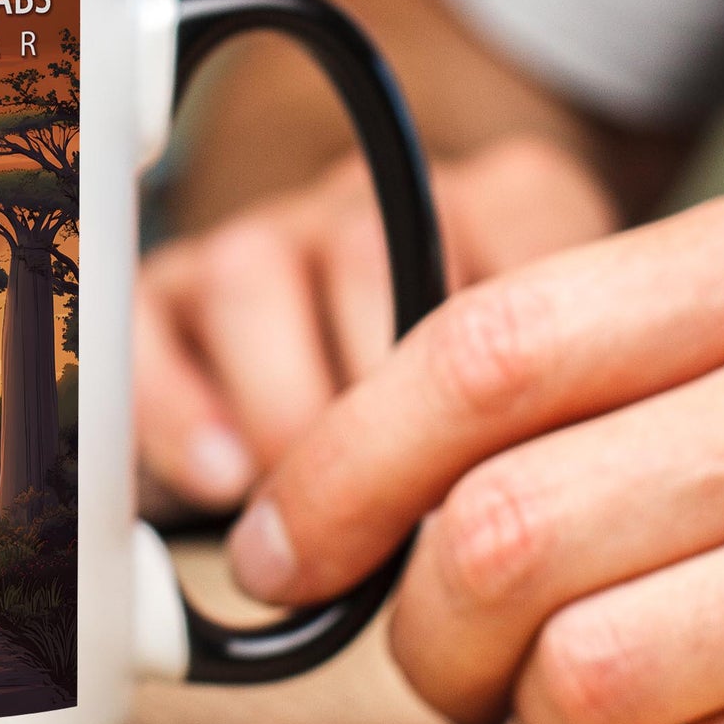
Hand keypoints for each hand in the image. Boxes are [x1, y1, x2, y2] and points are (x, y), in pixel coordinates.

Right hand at [136, 133, 618, 512]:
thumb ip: (574, 427)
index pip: (515, 249)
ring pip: (249, 274)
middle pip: (364, 255)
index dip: (501, 383)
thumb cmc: (511, 414)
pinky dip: (175, 407)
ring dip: (282, 410)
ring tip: (315, 513)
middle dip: (379, 409)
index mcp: (505, 205)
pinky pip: (145, 322)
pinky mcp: (178, 290)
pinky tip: (224, 480)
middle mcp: (383, 199)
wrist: (410, 390)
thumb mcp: (577, 400)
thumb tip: (537, 524)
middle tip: (402, 514)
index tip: (502, 489)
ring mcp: (276, 234)